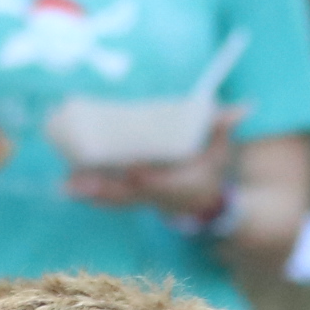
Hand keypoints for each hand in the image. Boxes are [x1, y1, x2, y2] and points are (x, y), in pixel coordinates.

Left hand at [66, 108, 246, 224]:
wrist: (201, 202)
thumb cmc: (208, 167)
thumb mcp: (218, 147)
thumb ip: (223, 126)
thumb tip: (244, 107)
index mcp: (180, 184)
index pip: (162, 183)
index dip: (146, 179)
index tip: (130, 170)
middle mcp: (158, 196)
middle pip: (129, 194)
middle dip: (105, 189)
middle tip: (79, 182)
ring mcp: (141, 198)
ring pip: (114, 198)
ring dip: (90, 193)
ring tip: (66, 186)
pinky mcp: (129, 197)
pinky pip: (108, 197)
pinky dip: (90, 193)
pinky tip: (67, 185)